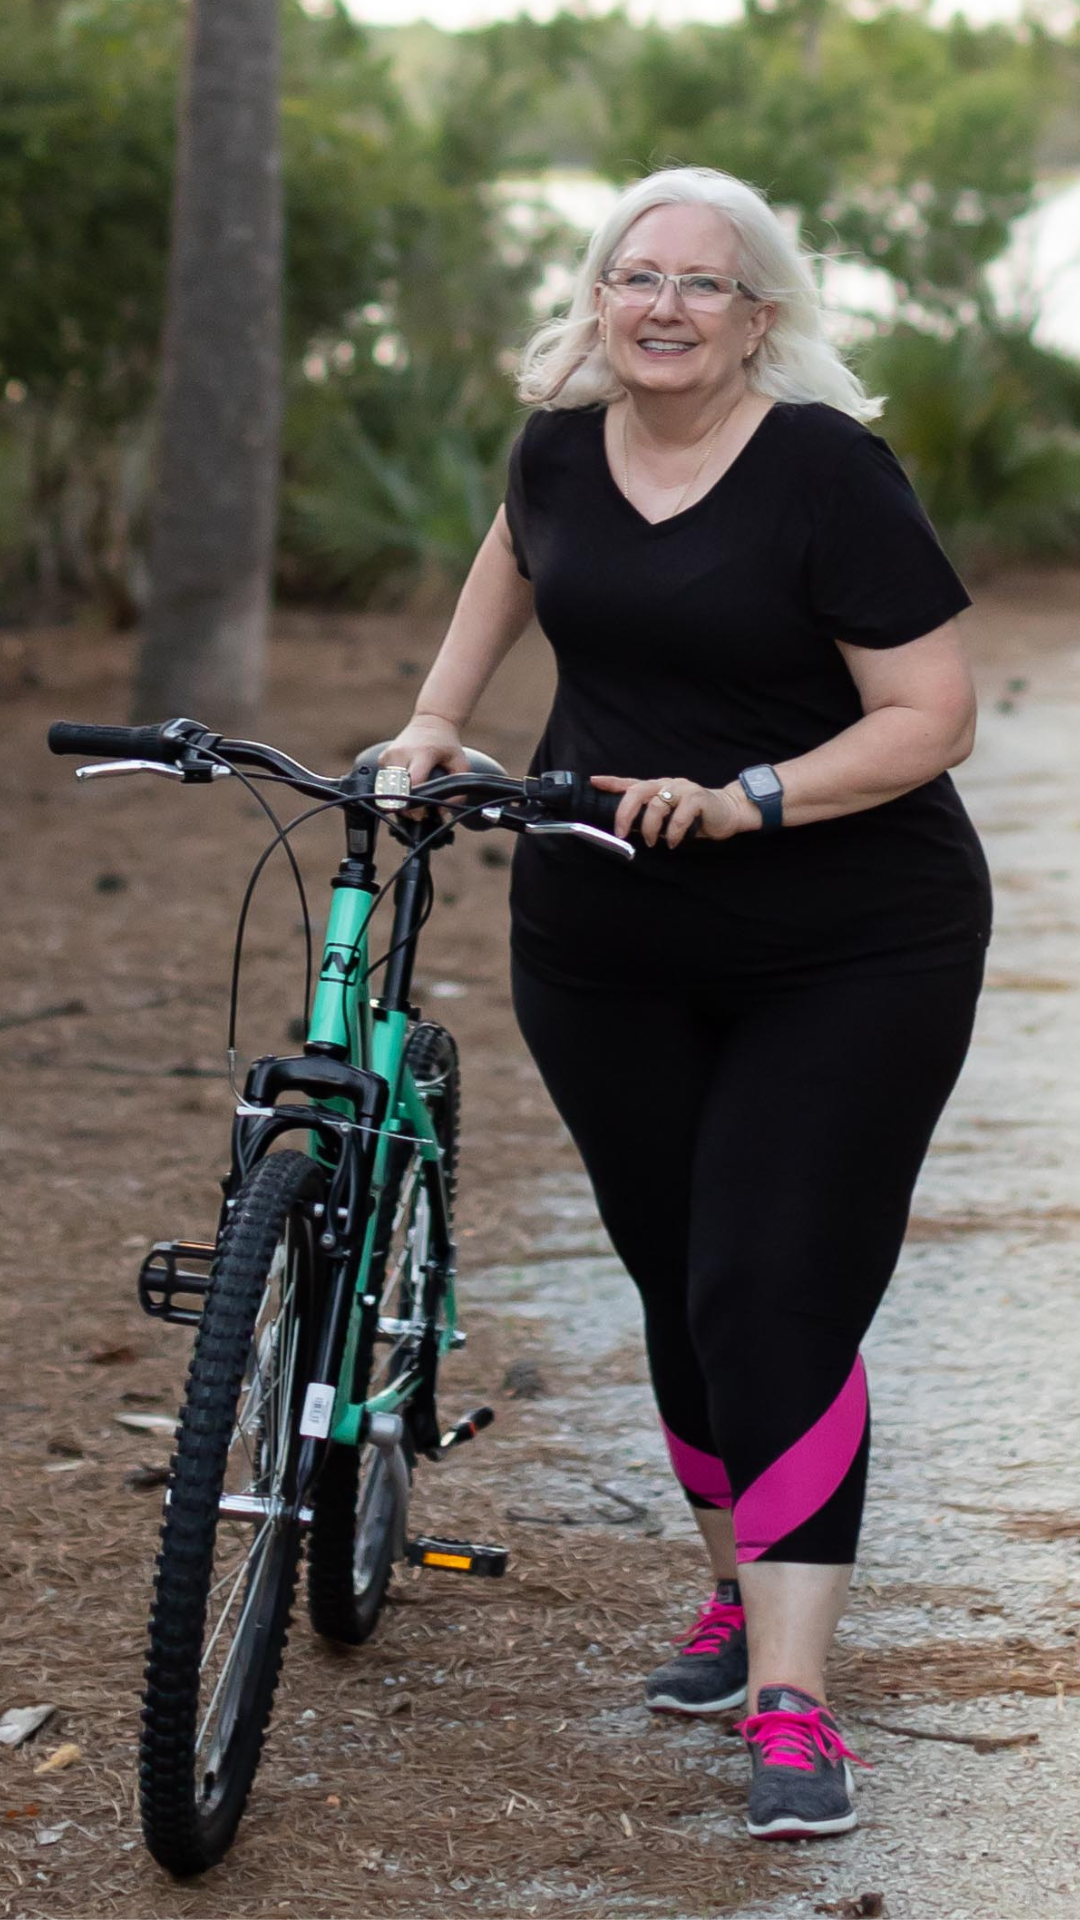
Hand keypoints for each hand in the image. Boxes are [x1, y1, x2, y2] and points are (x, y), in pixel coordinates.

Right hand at [378, 715, 470, 819]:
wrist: (431, 722)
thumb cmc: (447, 745)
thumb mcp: (461, 765)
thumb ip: (458, 791)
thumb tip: (441, 812)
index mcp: (422, 753)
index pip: (413, 784)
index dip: (416, 803)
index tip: (422, 813)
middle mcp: (402, 753)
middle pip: (396, 790)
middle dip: (405, 806)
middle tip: (416, 810)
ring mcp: (389, 754)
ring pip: (387, 788)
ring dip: (398, 798)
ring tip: (412, 796)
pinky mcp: (382, 757)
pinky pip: (384, 782)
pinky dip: (393, 787)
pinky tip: (405, 782)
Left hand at [589, 774, 756, 847]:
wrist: (727, 812)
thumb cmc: (694, 816)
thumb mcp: (667, 816)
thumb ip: (648, 816)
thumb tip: (624, 828)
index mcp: (657, 787)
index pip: (630, 783)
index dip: (612, 782)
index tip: (594, 781)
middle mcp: (667, 785)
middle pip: (638, 791)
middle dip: (625, 812)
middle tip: (620, 832)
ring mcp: (683, 789)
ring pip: (657, 804)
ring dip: (651, 827)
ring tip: (653, 842)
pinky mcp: (698, 798)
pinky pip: (680, 814)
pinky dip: (674, 831)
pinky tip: (674, 841)